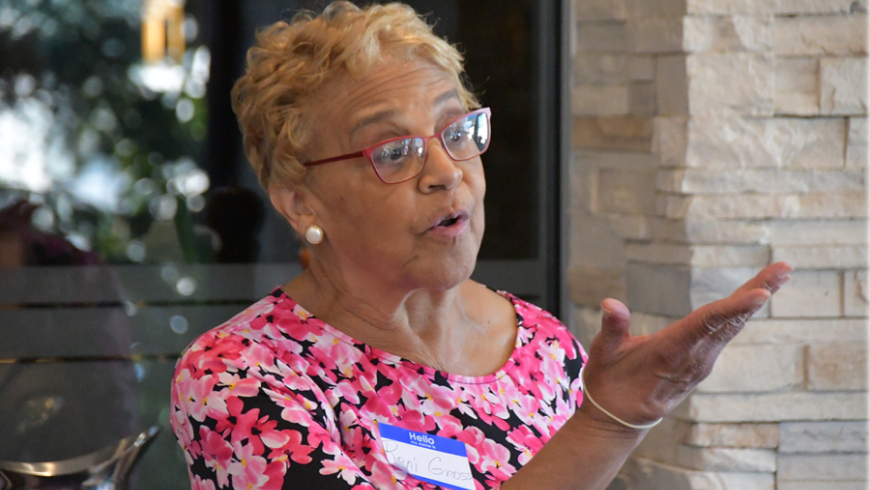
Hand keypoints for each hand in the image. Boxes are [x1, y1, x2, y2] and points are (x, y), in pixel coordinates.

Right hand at [579, 262, 791, 429]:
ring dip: (755, 298)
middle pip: (730, 320)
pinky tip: (753, 297)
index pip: (707, 323)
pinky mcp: (701, 362)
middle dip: (758, 291)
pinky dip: (741, 312)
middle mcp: (693, 356)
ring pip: (732, 325)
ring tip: (780, 274)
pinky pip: (726, 333)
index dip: (734, 307)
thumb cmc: (608, 382)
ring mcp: (701, 361)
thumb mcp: (603, 354)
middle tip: (785, 268)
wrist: (619, 419)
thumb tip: (610, 303)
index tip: (762, 293)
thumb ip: (612, 327)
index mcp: (671, 350)